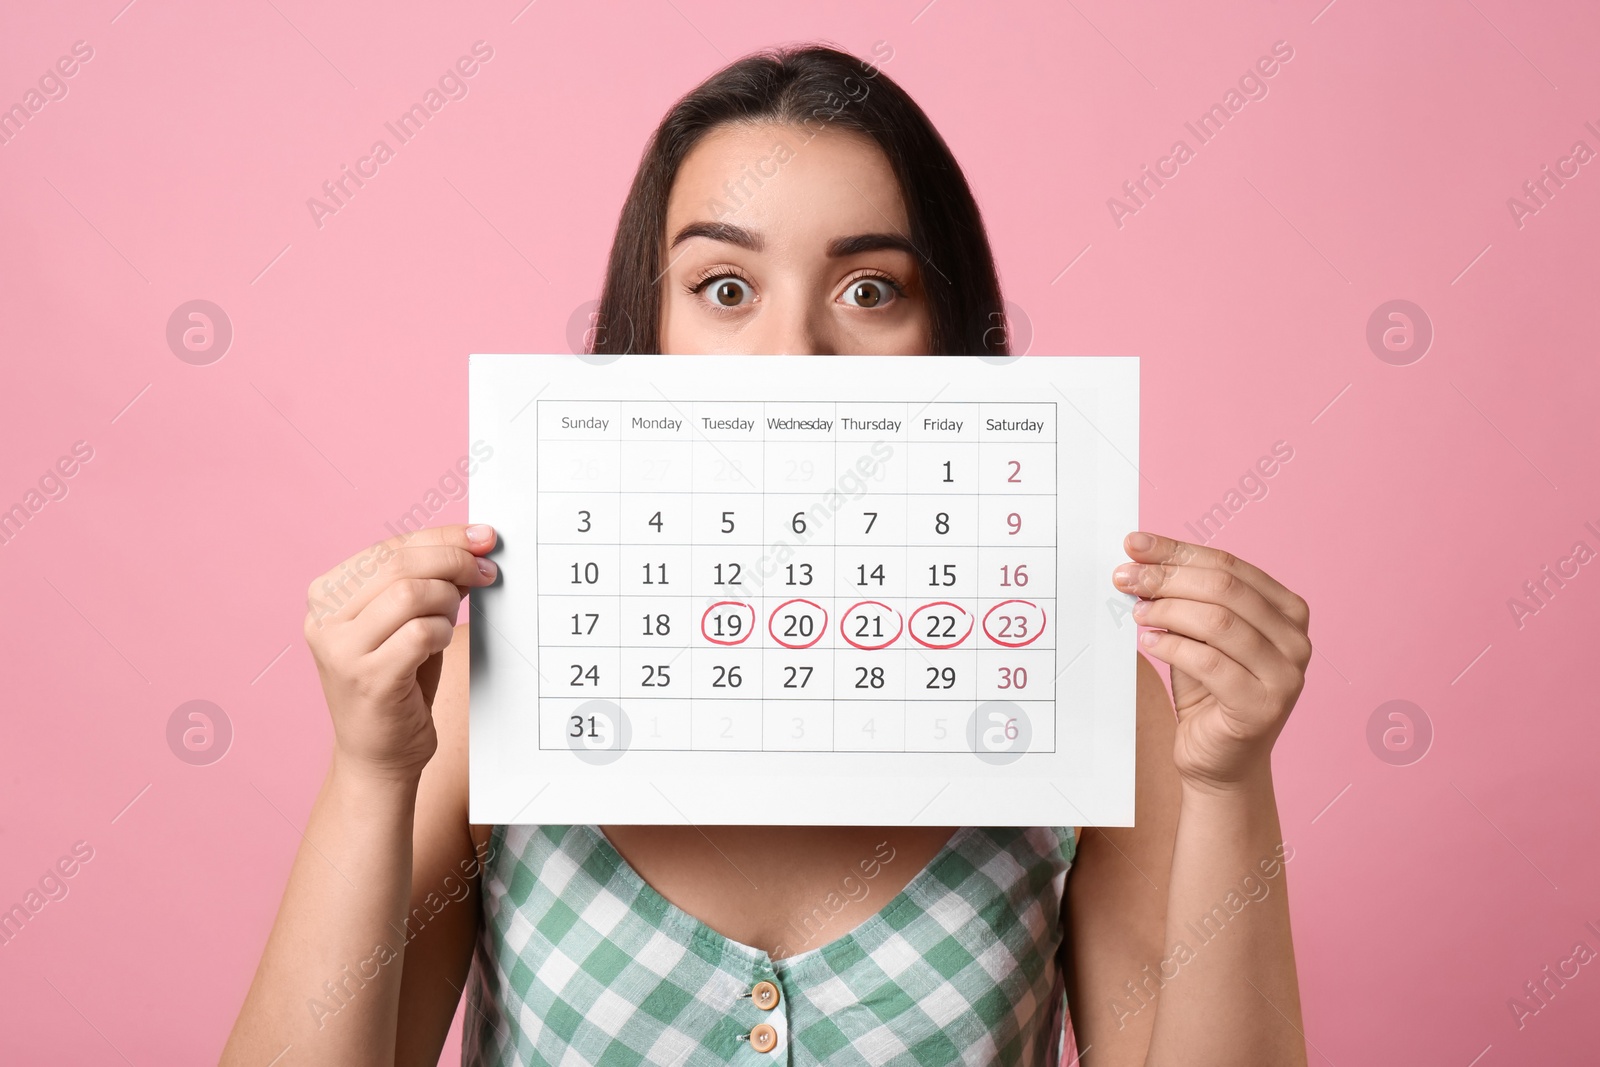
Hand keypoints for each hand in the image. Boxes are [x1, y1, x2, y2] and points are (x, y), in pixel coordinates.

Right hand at [302, 523, 497, 779]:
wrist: (378, 754)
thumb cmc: (396, 683)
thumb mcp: (404, 622)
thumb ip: (425, 582)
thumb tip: (471, 545)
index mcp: (326, 595)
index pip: (389, 547)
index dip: (442, 537)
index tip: (482, 537)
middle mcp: (324, 619)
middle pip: (399, 564)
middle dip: (453, 561)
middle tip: (486, 571)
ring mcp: (341, 650)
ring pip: (409, 593)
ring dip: (446, 600)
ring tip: (451, 618)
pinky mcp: (368, 679)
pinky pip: (419, 632)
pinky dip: (441, 630)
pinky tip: (440, 643)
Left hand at [1113, 531, 1310, 791]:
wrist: (1220, 760)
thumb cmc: (1209, 690)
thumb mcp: (1197, 634)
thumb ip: (1183, 597)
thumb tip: (1140, 556)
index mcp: (1287, 610)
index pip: (1228, 565)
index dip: (1176, 551)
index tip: (1134, 544)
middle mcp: (1296, 639)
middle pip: (1224, 588)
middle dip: (1166, 577)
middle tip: (1124, 577)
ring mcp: (1285, 674)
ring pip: (1218, 621)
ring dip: (1167, 610)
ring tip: (1137, 612)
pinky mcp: (1262, 705)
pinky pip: (1209, 662)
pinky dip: (1172, 646)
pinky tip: (1149, 642)